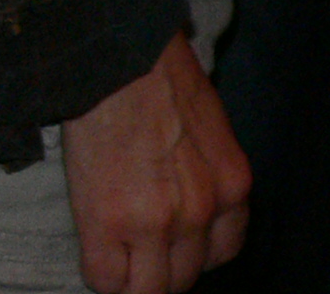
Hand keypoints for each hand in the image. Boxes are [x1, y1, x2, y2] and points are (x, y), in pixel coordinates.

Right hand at [60, 31, 249, 293]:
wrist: (119, 59)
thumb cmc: (162, 83)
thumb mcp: (211, 131)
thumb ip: (209, 177)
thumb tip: (196, 213)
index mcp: (233, 185)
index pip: (224, 253)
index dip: (195, 253)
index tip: (175, 246)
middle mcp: (202, 211)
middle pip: (185, 278)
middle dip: (163, 270)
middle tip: (140, 250)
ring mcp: (156, 223)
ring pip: (148, 290)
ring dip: (132, 279)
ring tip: (117, 255)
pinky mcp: (108, 225)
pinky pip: (105, 281)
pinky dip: (101, 276)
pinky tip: (97, 248)